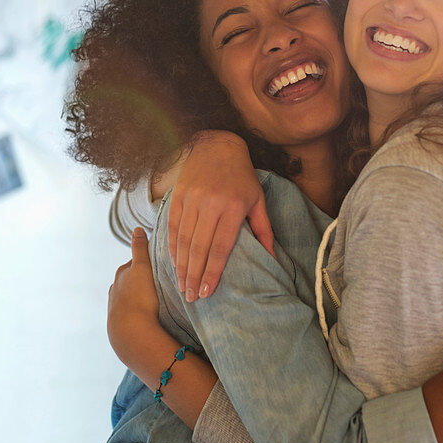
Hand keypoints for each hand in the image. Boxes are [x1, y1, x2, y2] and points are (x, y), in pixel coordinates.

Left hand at [107, 227, 159, 365]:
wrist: (132, 332)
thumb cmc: (140, 297)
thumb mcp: (143, 267)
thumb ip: (140, 248)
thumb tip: (136, 229)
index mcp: (121, 274)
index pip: (136, 263)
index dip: (149, 264)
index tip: (161, 267)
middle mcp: (115, 288)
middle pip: (133, 280)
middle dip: (144, 281)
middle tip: (162, 285)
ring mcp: (116, 306)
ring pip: (131, 297)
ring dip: (141, 298)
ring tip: (157, 303)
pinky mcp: (119, 323)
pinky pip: (132, 313)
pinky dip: (139, 312)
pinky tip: (148, 316)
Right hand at [168, 131, 273, 301]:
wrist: (217, 145)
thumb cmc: (242, 177)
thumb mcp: (258, 200)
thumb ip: (264, 230)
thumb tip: (271, 258)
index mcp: (233, 207)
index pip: (220, 247)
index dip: (212, 272)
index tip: (206, 292)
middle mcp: (210, 203)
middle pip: (199, 248)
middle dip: (194, 275)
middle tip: (190, 297)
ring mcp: (192, 198)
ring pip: (183, 239)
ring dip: (181, 265)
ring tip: (181, 286)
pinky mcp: (178, 194)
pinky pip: (172, 225)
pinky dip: (171, 246)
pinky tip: (173, 262)